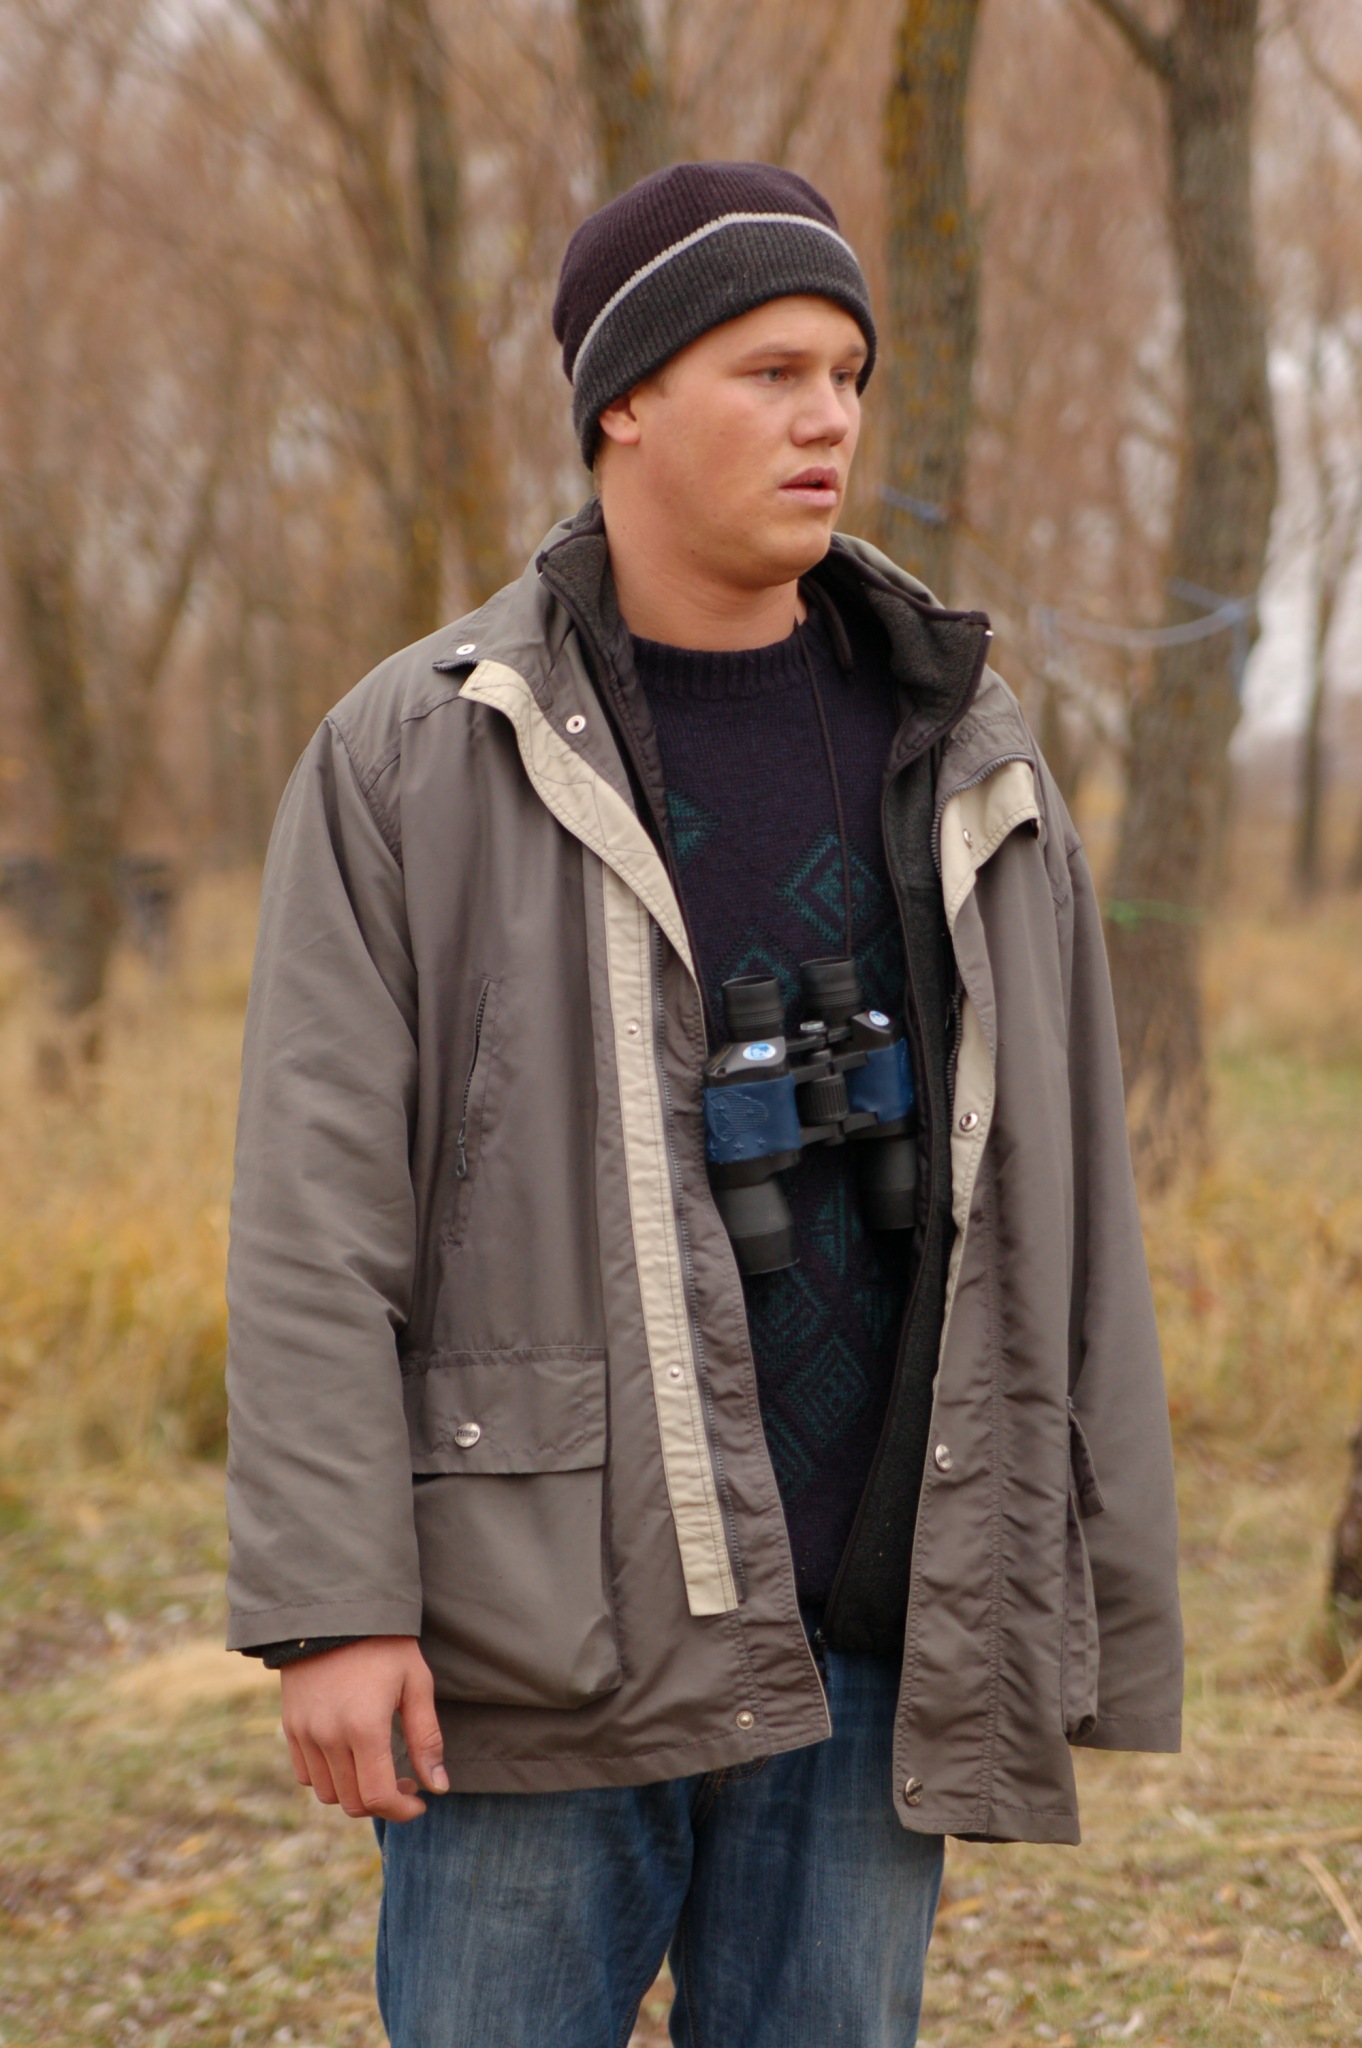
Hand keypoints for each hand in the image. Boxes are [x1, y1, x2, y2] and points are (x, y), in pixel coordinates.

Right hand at [280, 1635, 447, 1821]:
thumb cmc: (385, 1644)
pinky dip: (328, 1778)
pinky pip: (305, 1774)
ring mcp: (304, 1733)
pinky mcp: (290, 1726)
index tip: (420, 1801)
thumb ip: (426, 1738)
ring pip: (328, 1793)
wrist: (335, 1609)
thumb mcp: (416, 1683)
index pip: (378, 1797)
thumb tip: (438, 1786)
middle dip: (383, 1803)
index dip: (402, 1810)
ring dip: (355, 1792)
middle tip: (405, 1782)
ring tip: (377, 1769)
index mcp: (364, 1727)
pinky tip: (350, 1757)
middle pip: (352, 1802)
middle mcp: (328, 1737)